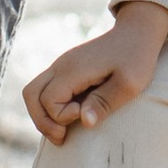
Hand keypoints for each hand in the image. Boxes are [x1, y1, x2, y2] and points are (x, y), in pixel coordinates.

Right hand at [25, 2, 167, 144]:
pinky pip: (46, 90)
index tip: (83, 114)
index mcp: (73, 69)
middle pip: (31, 95)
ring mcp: (62, 66)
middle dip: (42, 121)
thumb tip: (84, 121)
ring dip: (43, 115)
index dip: (61, 115)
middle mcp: (61, 66)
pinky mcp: (67, 69)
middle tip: (63, 136)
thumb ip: (105, 102)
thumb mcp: (130, 83)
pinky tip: (70, 117)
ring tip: (63, 132)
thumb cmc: (137, 57)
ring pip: (34, 92)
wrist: (137, 32)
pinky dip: (50, 108)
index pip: (49, 100)